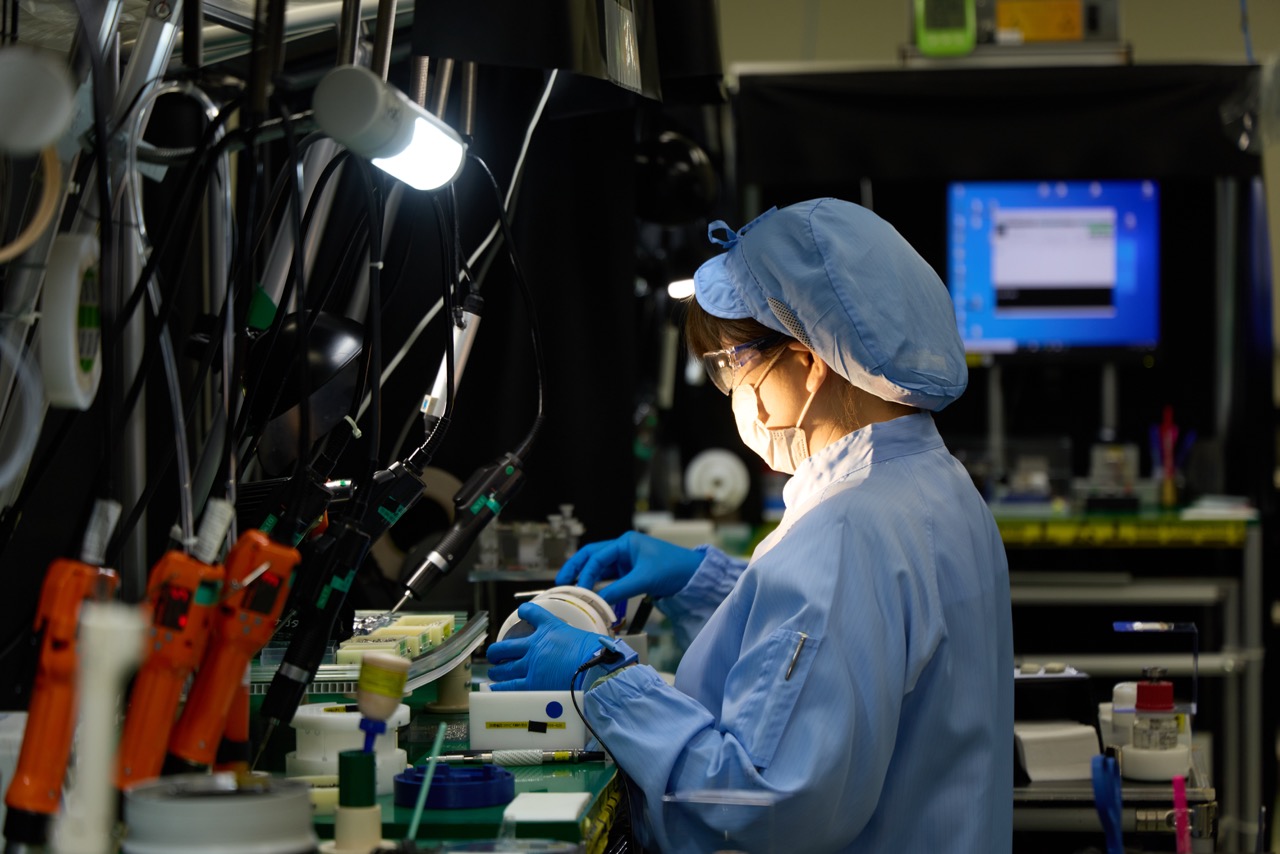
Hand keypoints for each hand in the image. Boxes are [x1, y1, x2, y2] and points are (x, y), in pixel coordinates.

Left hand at [486, 603, 604, 691]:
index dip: (525, 611)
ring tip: (495, 672)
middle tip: (495, 654)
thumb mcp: (584, 638)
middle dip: (497, 651)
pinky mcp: (531, 684)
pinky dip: (499, 687)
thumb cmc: (596, 653)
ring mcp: (531, 666)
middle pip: (506, 646)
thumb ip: (576, 642)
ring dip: (497, 670)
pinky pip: (509, 687)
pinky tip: (495, 688)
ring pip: (504, 667)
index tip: (523, 612)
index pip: (533, 613)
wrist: (594, 669)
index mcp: (550, 630)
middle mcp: (535, 646)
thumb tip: (585, 648)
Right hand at [555, 531, 701, 603]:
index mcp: (625, 543)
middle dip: (576, 568)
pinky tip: (591, 595)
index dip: (585, 573)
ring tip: (571, 590)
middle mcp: (622, 549)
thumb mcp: (644, 579)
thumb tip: (597, 602)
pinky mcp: (629, 573)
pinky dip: (599, 586)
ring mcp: (625, 561)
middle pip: (592, 557)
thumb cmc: (673, 568)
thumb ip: (619, 590)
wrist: (693, 576)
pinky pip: (609, 578)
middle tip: (561, 582)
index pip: (596, 556)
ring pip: (599, 568)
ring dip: (586, 578)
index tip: (579, 590)